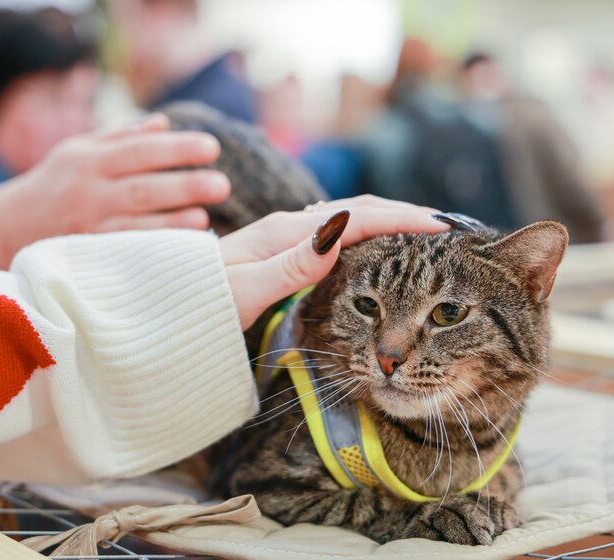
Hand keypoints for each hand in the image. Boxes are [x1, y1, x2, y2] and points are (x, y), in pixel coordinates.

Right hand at [0, 113, 230, 272]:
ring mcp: (86, 229)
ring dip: (172, 222)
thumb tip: (165, 124)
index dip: (176, 148)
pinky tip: (182, 249)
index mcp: (89, 161)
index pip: (138, 151)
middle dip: (184, 185)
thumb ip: (122, 138)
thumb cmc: (53, 184)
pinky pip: (125, 253)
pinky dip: (153, 250)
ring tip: (204, 217)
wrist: (3, 230)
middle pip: (142, 188)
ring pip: (134, 225)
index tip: (212, 147)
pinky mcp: (87, 258)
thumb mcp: (78, 151)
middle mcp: (87, 194)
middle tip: (222, 184)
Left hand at [220, 195, 449, 329]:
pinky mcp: (285, 248)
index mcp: (286, 232)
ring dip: (390, 220)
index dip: (402, 220)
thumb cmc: (201, 304)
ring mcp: (288, 235)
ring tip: (424, 231)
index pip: (357, 216)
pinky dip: (369, 232)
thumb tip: (336, 235)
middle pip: (360, 208)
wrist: (167, 302)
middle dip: (404, 213)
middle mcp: (290, 226)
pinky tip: (379, 244)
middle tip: (446, 227)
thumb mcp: (243, 291)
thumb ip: (288, 266)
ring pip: (351, 217)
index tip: (441, 228)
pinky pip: (338, 232)